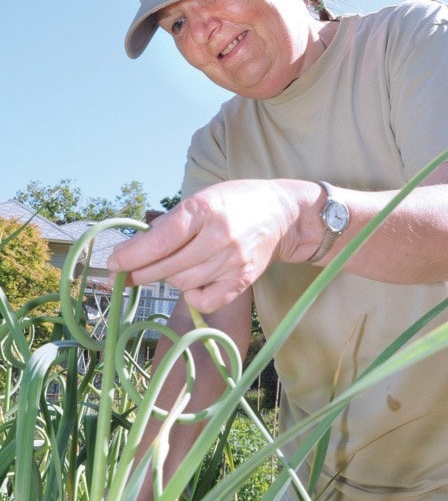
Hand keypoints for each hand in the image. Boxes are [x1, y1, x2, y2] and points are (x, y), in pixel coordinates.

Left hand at [107, 179, 319, 312]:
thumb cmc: (233, 203)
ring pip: (184, 283)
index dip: (132, 255)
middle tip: (129, 274)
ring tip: (171, 268)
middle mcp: (220, 235)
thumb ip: (169, 224)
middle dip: (142, 272)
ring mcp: (233, 260)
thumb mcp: (200, 200)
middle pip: (168, 266)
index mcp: (204, 209)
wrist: (279, 213)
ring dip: (169, 279)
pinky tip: (191, 286)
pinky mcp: (244, 279)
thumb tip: (133, 249)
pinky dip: (193, 297)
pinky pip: (207, 300)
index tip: (114, 263)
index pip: (160, 240)